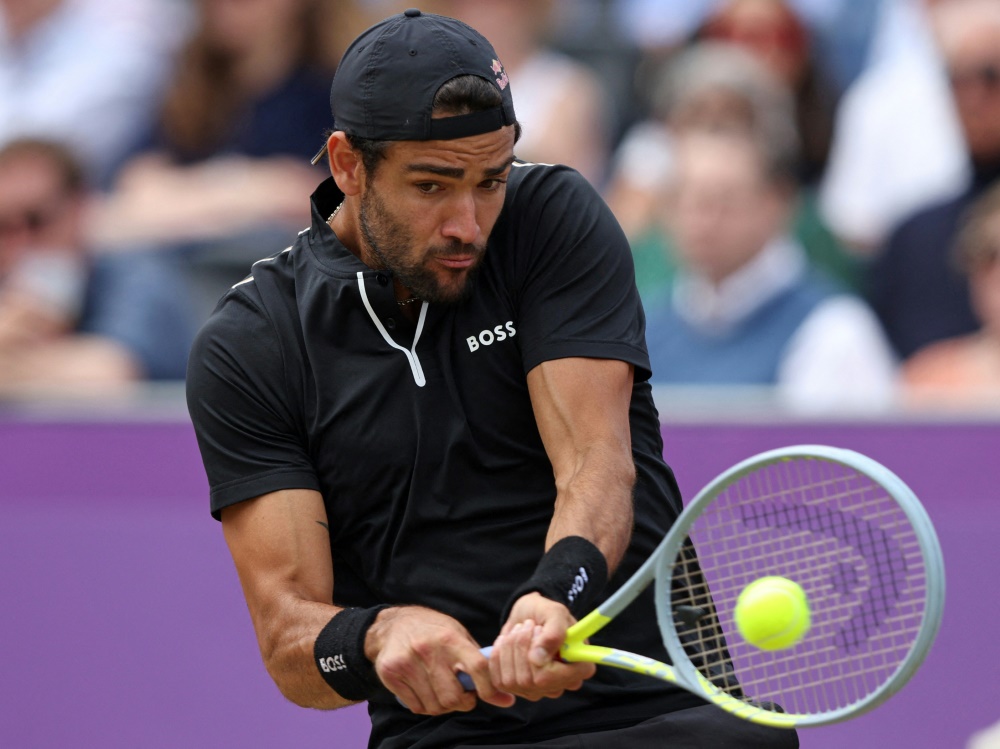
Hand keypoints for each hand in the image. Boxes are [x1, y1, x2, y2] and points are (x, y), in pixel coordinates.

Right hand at [365, 606, 514, 714]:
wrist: (394, 624)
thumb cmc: (434, 631)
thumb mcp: (457, 634)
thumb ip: (478, 661)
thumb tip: (504, 695)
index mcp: (450, 638)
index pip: (477, 667)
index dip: (489, 689)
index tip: (495, 697)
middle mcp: (428, 650)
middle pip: (453, 697)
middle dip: (464, 703)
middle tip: (464, 696)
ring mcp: (407, 663)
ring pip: (435, 706)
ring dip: (444, 706)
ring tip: (444, 692)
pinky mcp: (391, 674)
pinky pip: (416, 707)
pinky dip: (426, 706)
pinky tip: (427, 692)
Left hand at [490, 593, 595, 700]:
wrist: (527, 615)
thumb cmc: (546, 612)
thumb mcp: (555, 612)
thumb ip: (554, 633)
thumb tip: (538, 659)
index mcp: (580, 667)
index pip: (561, 678)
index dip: (544, 659)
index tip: (538, 631)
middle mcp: (561, 685)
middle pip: (533, 681)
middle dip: (524, 646)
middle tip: (528, 624)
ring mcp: (539, 690)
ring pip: (514, 680)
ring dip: (511, 648)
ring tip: (519, 630)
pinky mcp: (517, 690)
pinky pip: (500, 681)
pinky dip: (498, 656)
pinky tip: (506, 641)